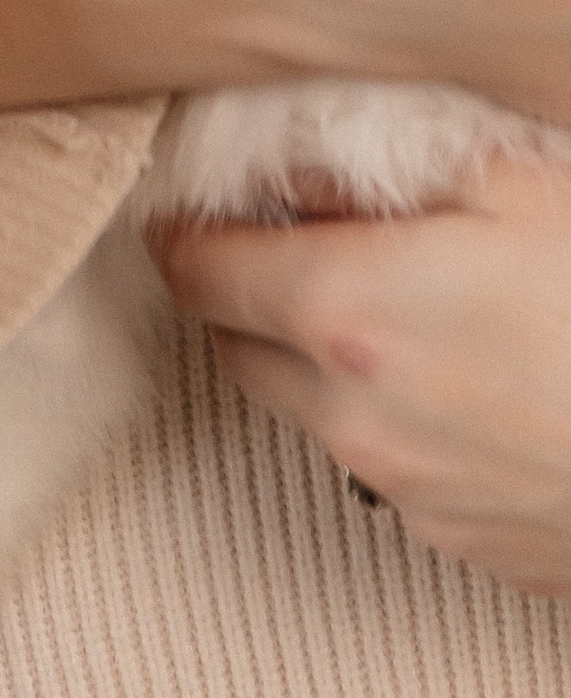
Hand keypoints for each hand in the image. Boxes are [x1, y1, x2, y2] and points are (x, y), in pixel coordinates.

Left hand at [158, 149, 570, 587]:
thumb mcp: (508, 183)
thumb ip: (380, 164)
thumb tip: (290, 157)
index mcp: (344, 310)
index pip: (194, 270)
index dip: (189, 227)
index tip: (201, 204)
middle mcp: (350, 413)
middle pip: (234, 345)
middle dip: (246, 292)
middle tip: (293, 244)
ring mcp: (402, 489)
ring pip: (304, 412)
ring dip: (315, 360)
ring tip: (391, 308)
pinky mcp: (455, 540)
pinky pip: (382, 469)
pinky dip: (387, 421)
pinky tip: (458, 378)